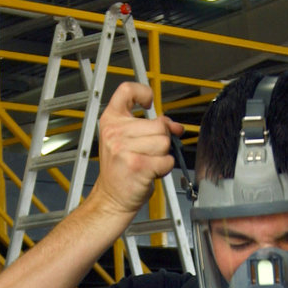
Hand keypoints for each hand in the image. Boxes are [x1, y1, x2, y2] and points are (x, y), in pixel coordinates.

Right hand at [91, 82, 183, 217]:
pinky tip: (151, 172)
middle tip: (150, 152)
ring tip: (149, 163)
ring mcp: (125, 148)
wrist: (112, 197)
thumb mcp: (128, 141)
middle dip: (163, 140)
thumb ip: (150, 128)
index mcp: (111, 120)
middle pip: (159, 125)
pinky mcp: (137, 164)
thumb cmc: (122, 170)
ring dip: (163, 155)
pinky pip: (166, 160)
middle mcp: (115, 132)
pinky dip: (164, 168)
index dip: (143, 92)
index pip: (126, 90)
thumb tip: (176, 126)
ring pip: (164, 143)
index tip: (149, 103)